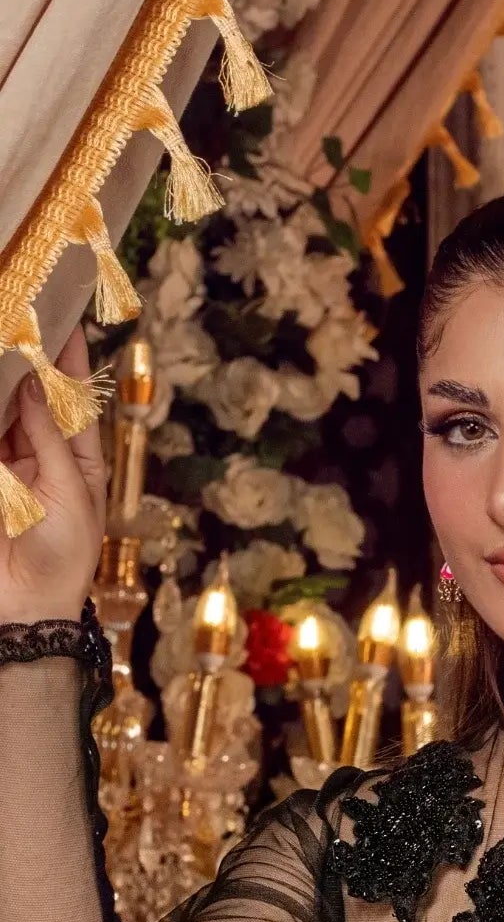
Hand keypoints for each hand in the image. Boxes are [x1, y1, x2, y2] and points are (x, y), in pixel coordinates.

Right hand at [0, 330, 106, 623]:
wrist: (26, 607)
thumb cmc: (64, 558)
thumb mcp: (71, 492)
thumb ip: (49, 436)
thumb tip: (33, 385)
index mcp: (79, 460)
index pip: (74, 400)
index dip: (70, 360)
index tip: (66, 317)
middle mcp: (42, 455)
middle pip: (32, 397)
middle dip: (28, 359)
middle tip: (22, 314)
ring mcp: (9, 465)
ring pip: (2, 411)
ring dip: (2, 378)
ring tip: (4, 335)